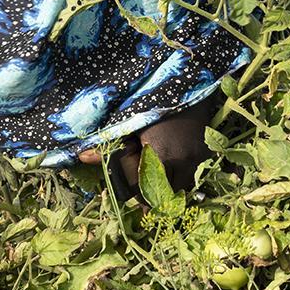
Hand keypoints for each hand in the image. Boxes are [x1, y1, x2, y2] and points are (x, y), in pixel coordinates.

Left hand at [77, 89, 222, 199]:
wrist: (187, 79)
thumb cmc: (152, 98)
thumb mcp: (128, 120)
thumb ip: (110, 143)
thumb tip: (82, 157)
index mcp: (161, 155)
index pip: (148, 191)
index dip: (141, 199)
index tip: (138, 209)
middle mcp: (183, 161)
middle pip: (168, 193)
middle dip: (157, 196)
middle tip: (147, 197)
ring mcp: (198, 157)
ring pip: (185, 186)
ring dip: (173, 187)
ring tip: (160, 184)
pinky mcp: (207, 151)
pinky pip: (195, 173)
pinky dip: (184, 175)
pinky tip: (174, 169)